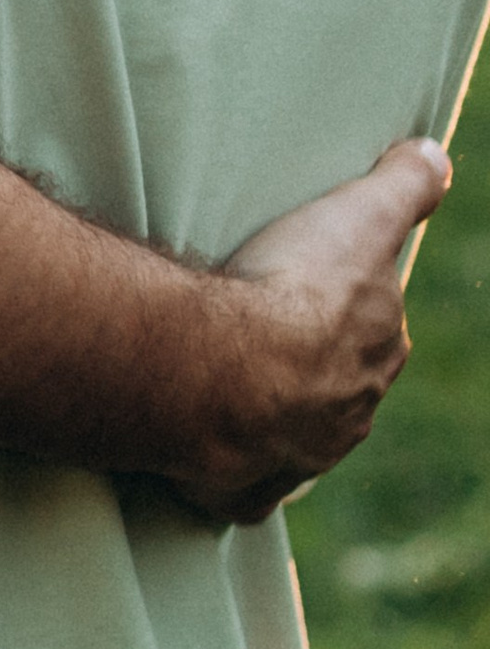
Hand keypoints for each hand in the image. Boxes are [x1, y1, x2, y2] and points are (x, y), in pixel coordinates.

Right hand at [183, 137, 453, 524]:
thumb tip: (437, 157)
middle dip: (314, 369)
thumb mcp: (361, 214)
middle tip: (265, 334)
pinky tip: (212, 458)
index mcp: (379, 352)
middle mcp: (351, 414)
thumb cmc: (294, 291)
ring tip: (229, 385)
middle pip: (340, 388)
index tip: (312, 284)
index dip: (349, 305)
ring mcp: (299, 457)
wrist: (224, 372)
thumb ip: (405, 185)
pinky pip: (245, 491)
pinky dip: (232, 479)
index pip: (376, 326)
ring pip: (298, 440)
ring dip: (273, 419)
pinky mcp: (245, 491)